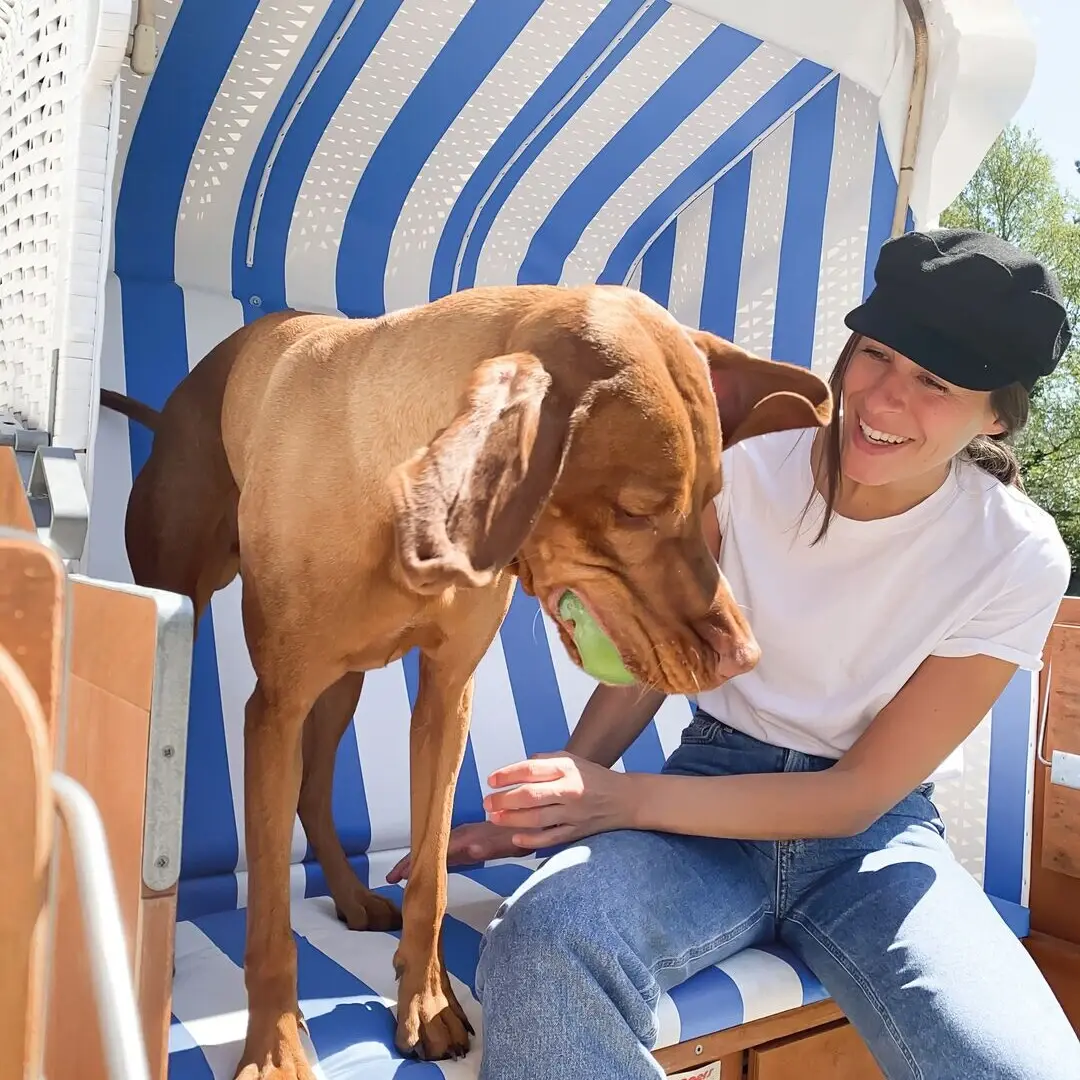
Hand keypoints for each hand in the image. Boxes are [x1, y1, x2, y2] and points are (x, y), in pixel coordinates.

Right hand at [385, 820, 532, 883]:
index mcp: (468, 838)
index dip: (417, 860)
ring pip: (436, 848)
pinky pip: (446, 849)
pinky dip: (433, 857)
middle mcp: (464, 836)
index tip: (400, 872)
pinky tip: (427, 866)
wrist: (534, 822)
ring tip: (400, 873)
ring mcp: (466, 838)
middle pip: (431, 848)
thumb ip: (488, 847)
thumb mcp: (507, 843)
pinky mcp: (472, 843)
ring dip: (418, 858)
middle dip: (409, 860)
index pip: (435, 850)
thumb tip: (470, 850)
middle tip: (392, 876)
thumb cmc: (521, 835)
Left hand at [484, 752, 630, 849]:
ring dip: (512, 819)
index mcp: (567, 768)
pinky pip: (551, 838)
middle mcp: (570, 790)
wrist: (626, 799)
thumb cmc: (594, 778)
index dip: (507, 774)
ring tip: (495, 817)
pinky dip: (532, 840)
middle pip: (530, 795)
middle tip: (487, 803)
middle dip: (504, 800)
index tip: (491, 780)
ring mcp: (574, 813)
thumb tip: (516, 769)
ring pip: (537, 818)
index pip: (530, 769)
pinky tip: (516, 837)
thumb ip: (544, 762)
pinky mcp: (577, 832)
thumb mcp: (571, 760)